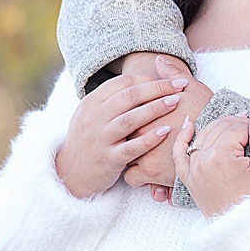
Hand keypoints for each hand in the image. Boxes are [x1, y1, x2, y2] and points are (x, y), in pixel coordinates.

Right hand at [54, 68, 193, 198]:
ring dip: (156, 108)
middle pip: (129, 97)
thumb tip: (144, 81)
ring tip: (176, 102)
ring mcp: (100, 139)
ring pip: (130, 119)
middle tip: (180, 86)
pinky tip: (166, 131)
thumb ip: (112, 98)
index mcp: (92, 102)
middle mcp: (94, 118)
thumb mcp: (92, 113)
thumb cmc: (90, 139)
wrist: (70, 171)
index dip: (148, 79)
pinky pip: (131, 148)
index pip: (123, 83)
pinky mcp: (108, 159)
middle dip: (158, 89)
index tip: (169, 80)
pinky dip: (149, 139)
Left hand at [118, 54, 213, 189]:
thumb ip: (172, 74)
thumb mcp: (191, 88)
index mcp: (144, 113)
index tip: (139, 128)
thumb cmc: (208, 111)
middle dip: (128, 144)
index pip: (124, 119)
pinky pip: (134, 180)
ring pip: (125, 162)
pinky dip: (143, 180)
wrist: (221, 136)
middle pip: (122, 140)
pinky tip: (152, 178)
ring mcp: (143, 154)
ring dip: (134, 163)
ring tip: (146, 162)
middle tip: (139, 145)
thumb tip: (158, 60)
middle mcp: (138, 133)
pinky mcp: (152, 174)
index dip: (132, 124)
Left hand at [174, 104, 249, 217]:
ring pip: (203, 136)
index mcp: (221, 156)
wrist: (245, 230)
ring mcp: (193, 170)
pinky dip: (182, 138)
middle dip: (240, 124)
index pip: (238, 127)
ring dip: (218, 126)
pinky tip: (189, 125)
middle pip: (220, 128)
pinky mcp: (188, 179)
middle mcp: (202, 160)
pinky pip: (180, 154)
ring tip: (236, 124)